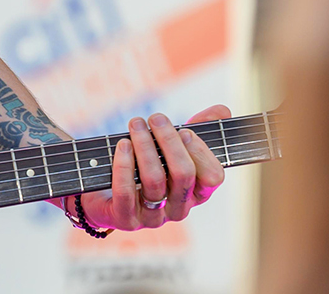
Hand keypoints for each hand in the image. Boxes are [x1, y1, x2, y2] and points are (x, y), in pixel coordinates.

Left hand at [67, 105, 230, 232]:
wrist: (106, 196)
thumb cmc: (146, 166)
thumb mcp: (172, 148)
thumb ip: (199, 128)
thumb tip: (222, 110)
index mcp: (196, 193)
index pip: (213, 177)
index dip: (201, 152)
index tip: (184, 130)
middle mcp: (179, 208)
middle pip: (184, 174)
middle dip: (170, 141)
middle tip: (156, 118)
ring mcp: (153, 217)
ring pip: (154, 180)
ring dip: (144, 146)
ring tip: (136, 123)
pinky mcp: (126, 219)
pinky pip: (126, 193)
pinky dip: (124, 165)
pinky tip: (122, 145)